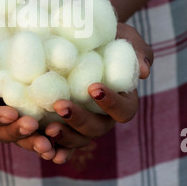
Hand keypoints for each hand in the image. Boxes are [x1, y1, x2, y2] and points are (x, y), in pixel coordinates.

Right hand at [0, 24, 57, 160]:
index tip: (10, 113)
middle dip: (16, 132)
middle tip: (32, 126)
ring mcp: (8, 124)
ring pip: (19, 138)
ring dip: (33, 143)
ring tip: (49, 145)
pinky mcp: (25, 119)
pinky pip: (35, 134)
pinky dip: (47, 141)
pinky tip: (60, 144)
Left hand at [44, 22, 153, 161]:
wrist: (83, 36)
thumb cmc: (110, 37)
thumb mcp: (127, 37)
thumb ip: (138, 51)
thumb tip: (144, 71)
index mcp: (123, 100)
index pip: (123, 110)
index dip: (111, 103)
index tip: (93, 87)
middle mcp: (104, 117)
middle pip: (97, 128)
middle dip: (79, 120)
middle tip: (60, 105)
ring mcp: (83, 123)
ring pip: (78, 139)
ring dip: (64, 137)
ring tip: (48, 128)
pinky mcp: (63, 123)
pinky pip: (60, 142)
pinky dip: (53, 148)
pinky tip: (42, 148)